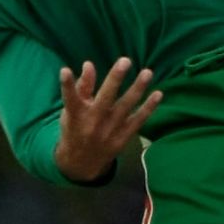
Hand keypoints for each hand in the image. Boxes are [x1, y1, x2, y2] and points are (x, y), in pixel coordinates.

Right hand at [54, 57, 162, 182]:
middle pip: (105, 98)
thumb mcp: (71, 111)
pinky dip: (148, 108)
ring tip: (148, 72)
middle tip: (125, 60)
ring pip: (125, 107)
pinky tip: (158, 94)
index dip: (67, 85)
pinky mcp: (122, 138)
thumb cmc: (76, 128)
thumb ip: (81, 88)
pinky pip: (138, 120)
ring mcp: (109, 131)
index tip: (65, 70)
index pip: (70, 98)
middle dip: (115, 79)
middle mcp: (93, 122)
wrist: (82, 163)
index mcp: (76, 114)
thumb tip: (89, 64)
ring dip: (137, 89)